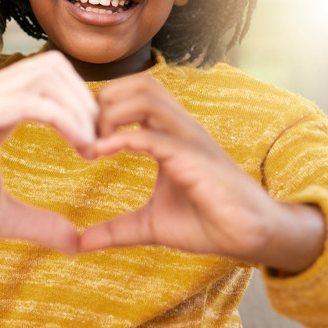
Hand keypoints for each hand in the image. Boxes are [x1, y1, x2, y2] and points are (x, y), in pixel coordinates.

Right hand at [0, 51, 97, 257]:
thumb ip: (37, 222)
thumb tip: (76, 241)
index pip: (50, 80)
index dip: (83, 107)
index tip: (100, 148)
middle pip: (55, 66)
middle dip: (89, 100)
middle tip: (103, 145)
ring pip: (48, 74)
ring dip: (82, 107)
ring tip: (94, 148)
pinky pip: (31, 101)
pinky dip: (67, 119)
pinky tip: (82, 150)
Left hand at [77, 75, 324, 271]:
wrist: (248, 238)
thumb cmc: (206, 223)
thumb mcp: (149, 226)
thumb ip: (115, 229)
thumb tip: (78, 244)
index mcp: (170, 134)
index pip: (134, 94)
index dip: (102, 107)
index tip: (80, 138)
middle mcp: (180, 128)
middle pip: (140, 83)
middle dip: (104, 100)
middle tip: (84, 135)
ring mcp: (189, 138)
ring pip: (146, 96)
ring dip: (110, 114)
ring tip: (91, 145)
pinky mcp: (194, 157)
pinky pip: (153, 135)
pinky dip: (122, 138)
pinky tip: (99, 152)